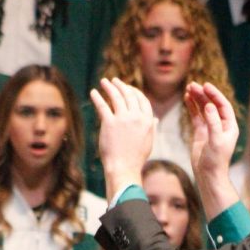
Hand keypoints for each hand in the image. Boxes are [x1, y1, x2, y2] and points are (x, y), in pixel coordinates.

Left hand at [90, 78, 154, 199]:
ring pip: (116, 97)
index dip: (134, 92)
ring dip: (109, 87)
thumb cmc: (136, 158)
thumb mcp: (148, 141)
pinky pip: (102, 106)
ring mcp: (123, 119)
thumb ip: (151, 127)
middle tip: (114, 81)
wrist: (124, 168)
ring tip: (104, 82)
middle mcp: (137, 117)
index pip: (142, 100)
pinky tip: (93, 92)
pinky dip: (97, 97)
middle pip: (129, 95)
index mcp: (147, 121)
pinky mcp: (109, 123)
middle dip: (121, 86)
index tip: (127, 88)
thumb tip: (155, 119)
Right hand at [184, 82, 240, 220]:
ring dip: (197, 99)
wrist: (208, 175)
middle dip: (203, 94)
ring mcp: (210, 128)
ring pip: (203, 109)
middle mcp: (221, 125)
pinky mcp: (201, 132)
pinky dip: (192, 107)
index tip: (206, 86)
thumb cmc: (216, 160)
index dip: (215, 95)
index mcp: (230, 126)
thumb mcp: (216, 141)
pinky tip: (187, 99)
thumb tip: (209, 106)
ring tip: (188, 88)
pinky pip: (196, 116)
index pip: (223, 105)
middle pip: (212, 105)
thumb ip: (213, 123)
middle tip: (193, 85)